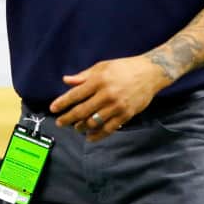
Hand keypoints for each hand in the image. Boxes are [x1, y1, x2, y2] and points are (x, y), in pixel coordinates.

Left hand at [50, 55, 171, 141]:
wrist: (150, 72)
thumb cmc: (124, 67)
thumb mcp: (103, 67)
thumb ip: (84, 76)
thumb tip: (66, 81)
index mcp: (99, 80)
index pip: (76, 94)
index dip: (62, 103)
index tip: (53, 108)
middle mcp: (106, 94)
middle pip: (82, 111)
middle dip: (68, 118)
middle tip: (60, 122)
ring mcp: (117, 106)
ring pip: (93, 122)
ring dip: (81, 127)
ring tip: (76, 127)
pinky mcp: (126, 115)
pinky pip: (108, 129)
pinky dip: (97, 135)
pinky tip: (90, 137)